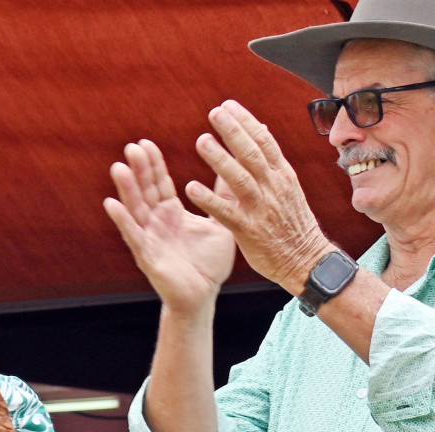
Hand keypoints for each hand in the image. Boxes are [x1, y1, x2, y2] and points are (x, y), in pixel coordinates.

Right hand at [104, 140, 236, 313]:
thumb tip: (233, 167)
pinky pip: (133, 235)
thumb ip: (222, 195)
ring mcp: (149, 239)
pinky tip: (112, 205)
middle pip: (145, 191)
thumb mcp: (220, 221)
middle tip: (131, 147)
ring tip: (119, 168)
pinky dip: (123, 219)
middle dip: (138, 170)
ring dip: (126, 188)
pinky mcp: (147, 256)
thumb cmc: (209, 262)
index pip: (159, 184)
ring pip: (136, 209)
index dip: (152, 164)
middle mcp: (156, 223)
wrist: (203, 295)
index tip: (145, 143)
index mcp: (172, 214)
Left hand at [187, 102, 333, 293]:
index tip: (229, 105)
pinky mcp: (249, 230)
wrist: (306, 260)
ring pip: (240, 179)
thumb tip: (262, 131)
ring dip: (220, 159)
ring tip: (201, 141)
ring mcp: (262, 208)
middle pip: (253, 153)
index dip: (246, 122)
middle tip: (214, 112)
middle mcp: (274, 187)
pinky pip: (226, 212)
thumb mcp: (287, 189)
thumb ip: (272, 163)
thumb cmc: (292, 225)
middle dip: (234, 131)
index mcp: (283, 176)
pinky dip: (209, 199)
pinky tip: (191, 188)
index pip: (265, 142)